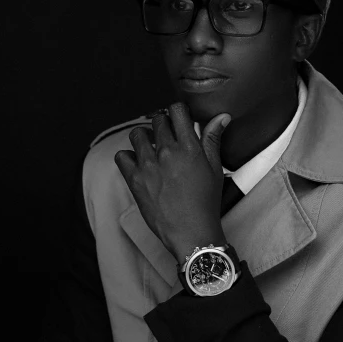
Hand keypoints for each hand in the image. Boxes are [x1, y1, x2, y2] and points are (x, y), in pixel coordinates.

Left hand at [114, 102, 230, 260]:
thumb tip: (221, 116)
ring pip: (137, 134)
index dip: (177, 111)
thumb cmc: (206, 203)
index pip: (177, 110)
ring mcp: (148, 165)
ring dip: (144, 137)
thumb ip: (213, 139)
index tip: (179, 120)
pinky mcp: (135, 180)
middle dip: (162, 124)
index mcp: (189, 147)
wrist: (191, 232)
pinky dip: (128, 157)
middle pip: (157, 119)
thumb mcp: (215, 169)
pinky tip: (139, 164)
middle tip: (167, 137)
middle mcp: (167, 152)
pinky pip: (121, 156)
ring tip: (151, 148)